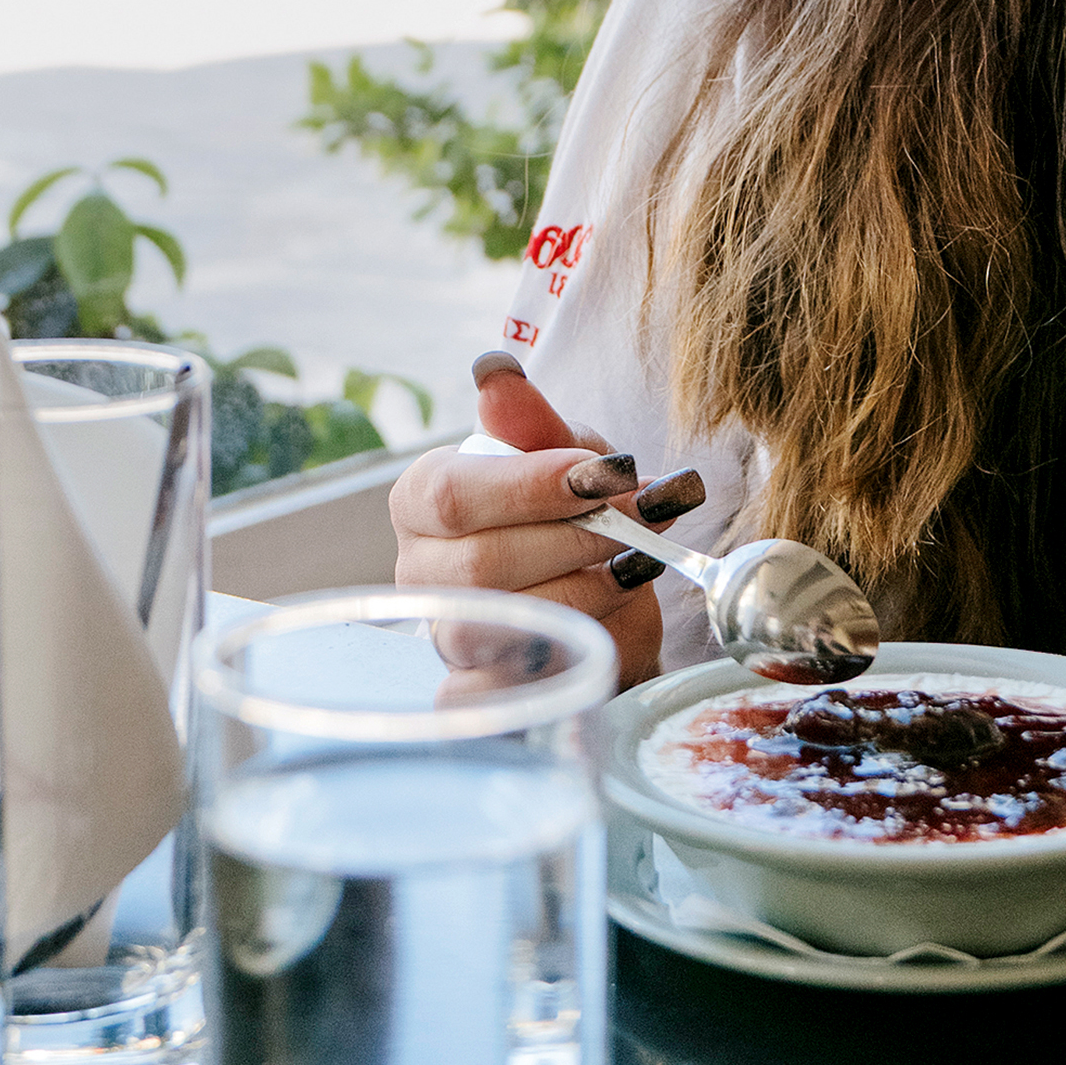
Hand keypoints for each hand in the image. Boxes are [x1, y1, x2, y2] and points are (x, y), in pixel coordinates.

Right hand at [390, 352, 701, 690]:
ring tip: (638, 566)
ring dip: (590, 593)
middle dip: (579, 538)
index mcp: (421, 501)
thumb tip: (494, 369)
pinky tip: (611, 627)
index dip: (533, 485)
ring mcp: (445, 638)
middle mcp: (419, 573)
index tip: (611, 473)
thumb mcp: (568, 456)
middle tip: (645, 519)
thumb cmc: (577, 515)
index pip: (452, 495)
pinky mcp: (480, 695)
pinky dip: (567, 655)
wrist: (611, 601)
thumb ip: (533, 422)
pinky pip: (506, 692)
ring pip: (503, 626)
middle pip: (482, 565)